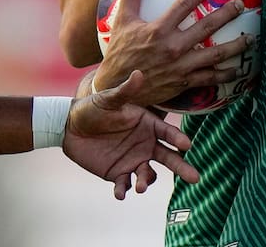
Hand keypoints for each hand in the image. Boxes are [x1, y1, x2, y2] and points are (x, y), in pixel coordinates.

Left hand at [64, 70, 198, 199]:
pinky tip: (120, 193)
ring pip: (148, 174)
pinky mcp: (118, 173)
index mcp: (148, 125)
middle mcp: (146, 143)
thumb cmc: (93, 108)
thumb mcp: (109, 99)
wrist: (70, 127)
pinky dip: (124, 190)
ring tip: (141, 186)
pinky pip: (125, 184)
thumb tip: (139, 73)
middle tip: (195, 178)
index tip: (186, 145)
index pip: (168, 133)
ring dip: (146, 181)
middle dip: (182, 167)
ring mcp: (134, 160)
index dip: (178, 139)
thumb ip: (125, 91)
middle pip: (169, 157)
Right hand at [95, 0, 252, 106]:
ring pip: (214, 55)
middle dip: (226, 15)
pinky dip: (226, 74)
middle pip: (206, 28)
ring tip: (250, 38)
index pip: (183, 5)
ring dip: (235, 46)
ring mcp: (180, 67)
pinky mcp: (183, 82)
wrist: (116, 88)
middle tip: (239, 5)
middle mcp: (172, 48)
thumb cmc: (120, 52)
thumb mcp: (121, 22)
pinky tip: (238, 69)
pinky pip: (210, 79)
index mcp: (158, 30)